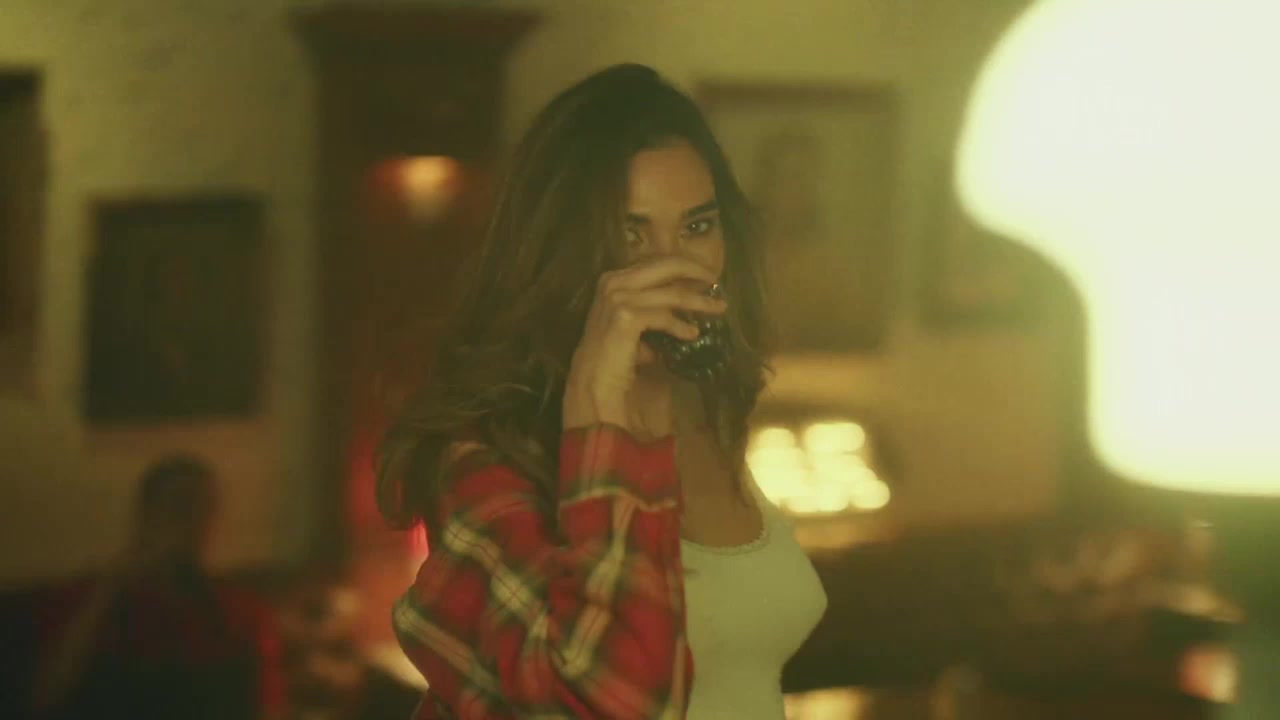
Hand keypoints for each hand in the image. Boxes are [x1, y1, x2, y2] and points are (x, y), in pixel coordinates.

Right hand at [563, 256, 725, 434]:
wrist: (593, 383)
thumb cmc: (614, 356)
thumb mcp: (634, 323)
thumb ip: (655, 308)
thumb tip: (686, 308)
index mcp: (614, 279)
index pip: (657, 262)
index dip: (685, 266)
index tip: (706, 275)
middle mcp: (614, 282)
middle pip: (667, 265)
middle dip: (697, 270)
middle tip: (717, 280)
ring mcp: (619, 297)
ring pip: (672, 293)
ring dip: (699, 301)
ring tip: (719, 308)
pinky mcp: (626, 317)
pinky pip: (665, 317)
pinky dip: (682, 327)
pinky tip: (692, 335)